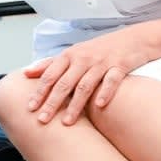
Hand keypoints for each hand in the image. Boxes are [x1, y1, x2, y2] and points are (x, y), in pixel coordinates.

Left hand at [24, 27, 157, 124]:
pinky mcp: (120, 65)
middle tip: (43, 119)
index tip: (29, 107)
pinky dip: (105, 92)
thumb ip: (50, 64)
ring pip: (85, 85)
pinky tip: (99, 105)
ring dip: (75, 104)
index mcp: (69, 56)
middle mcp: (83, 59)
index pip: (50, 75)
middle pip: (64, 83)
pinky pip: (112, 80)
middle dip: (52, 102)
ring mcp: (102, 62)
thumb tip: (26, 73)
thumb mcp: (72, 53)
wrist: (133, 38)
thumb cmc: (98, 49)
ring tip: (67, 122)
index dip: (39, 91)